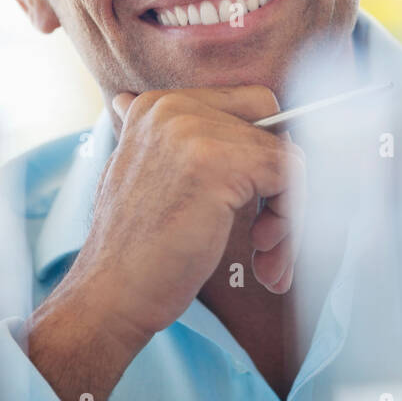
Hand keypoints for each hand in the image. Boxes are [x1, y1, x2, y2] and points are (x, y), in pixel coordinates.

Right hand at [75, 85, 304, 343]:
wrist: (111, 297)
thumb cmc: (138, 249)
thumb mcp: (148, 175)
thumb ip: (172, 140)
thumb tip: (149, 104)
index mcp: (160, 106)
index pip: (254, 106)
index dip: (268, 156)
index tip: (259, 201)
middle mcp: (176, 108)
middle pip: (275, 133)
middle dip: (284, 186)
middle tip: (267, 237)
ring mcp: (196, 132)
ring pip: (288, 160)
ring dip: (288, 216)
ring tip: (267, 257)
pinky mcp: (220, 164)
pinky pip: (291, 178)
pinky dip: (290, 220)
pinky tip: (265, 258)